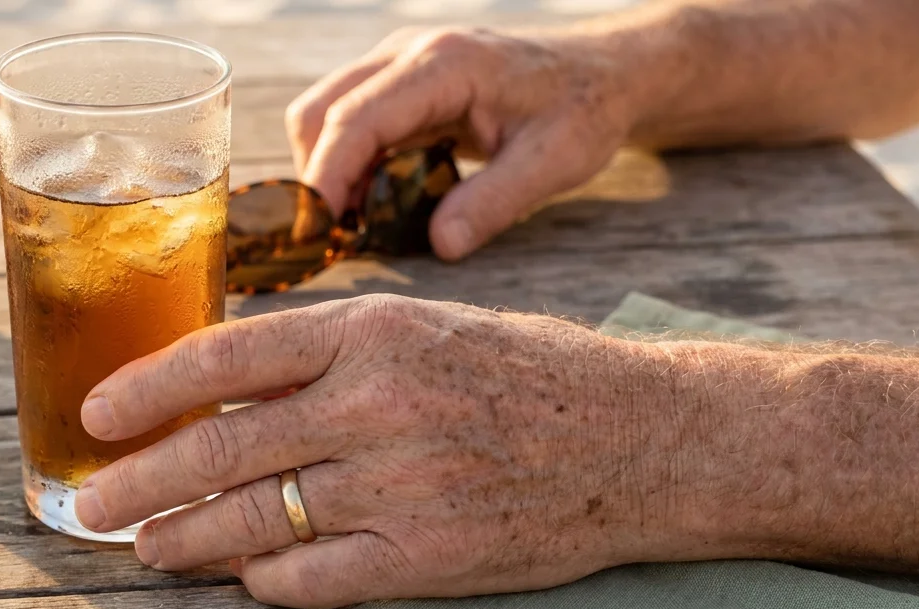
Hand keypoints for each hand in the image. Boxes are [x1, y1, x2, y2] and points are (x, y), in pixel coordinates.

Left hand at [73, 295, 689, 608]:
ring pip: (255, 519)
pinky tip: (244, 575)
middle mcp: (377, 405)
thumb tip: (232, 383)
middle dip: (140, 481)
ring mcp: (401, 485)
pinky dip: (267, 579)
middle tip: (92, 505)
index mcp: (374, 333)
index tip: (97, 415)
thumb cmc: (534, 371)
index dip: (147, 389)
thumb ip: (335, 350)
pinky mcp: (428, 555)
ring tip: (147, 545)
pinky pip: (315, 576)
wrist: (642, 436)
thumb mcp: (432, 326)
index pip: (227, 358)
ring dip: (186, 537)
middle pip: (220, 448)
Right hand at [286, 26, 645, 260]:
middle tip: (337, 237)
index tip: (317, 230)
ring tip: (361, 224)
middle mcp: (409, 52)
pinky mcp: (398, 80)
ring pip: (325, 114)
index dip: (327, 175)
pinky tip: (378, 200)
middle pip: (320, 111)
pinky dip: (348, 163)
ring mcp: (399, 62)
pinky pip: (349, 120)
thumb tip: (440, 245)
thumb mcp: (554, 161)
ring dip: (331, 171)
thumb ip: (495, 203)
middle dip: (318, 177)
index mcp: (446, 64)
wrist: (602, 72)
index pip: (356, 117)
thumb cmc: (584, 109)